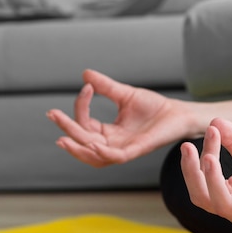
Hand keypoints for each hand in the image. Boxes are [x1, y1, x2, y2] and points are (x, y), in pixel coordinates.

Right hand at [47, 69, 191, 166]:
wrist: (179, 113)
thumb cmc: (155, 107)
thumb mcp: (125, 94)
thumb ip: (106, 87)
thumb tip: (85, 74)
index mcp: (109, 133)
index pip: (85, 124)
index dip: (81, 107)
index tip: (86, 87)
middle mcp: (113, 144)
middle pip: (83, 142)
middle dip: (66, 129)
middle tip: (52, 114)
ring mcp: (125, 149)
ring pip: (94, 156)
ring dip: (77, 148)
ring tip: (62, 137)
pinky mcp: (137, 150)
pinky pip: (115, 157)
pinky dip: (102, 153)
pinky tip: (91, 143)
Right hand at [181, 118, 231, 225]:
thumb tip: (214, 121)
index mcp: (227, 198)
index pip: (201, 182)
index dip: (195, 160)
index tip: (204, 134)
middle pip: (203, 199)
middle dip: (192, 174)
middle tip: (189, 148)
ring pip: (223, 207)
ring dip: (212, 182)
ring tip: (208, 159)